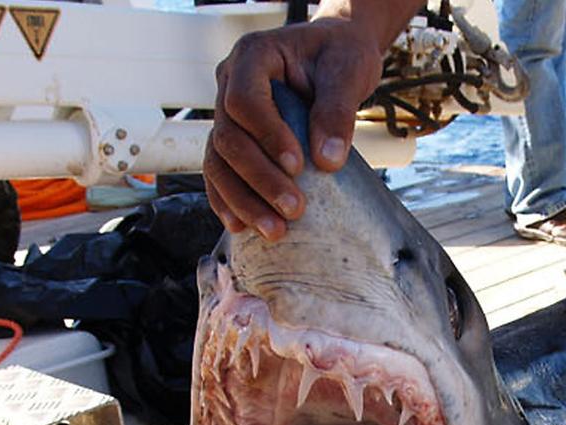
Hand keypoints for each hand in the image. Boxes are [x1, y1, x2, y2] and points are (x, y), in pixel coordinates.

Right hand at [205, 19, 382, 239]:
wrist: (336, 56)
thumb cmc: (340, 55)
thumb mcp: (348, 71)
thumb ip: (337, 109)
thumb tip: (327, 160)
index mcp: (252, 56)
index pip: (243, 100)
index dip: (266, 136)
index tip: (298, 165)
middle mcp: (230, 84)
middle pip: (228, 138)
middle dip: (259, 179)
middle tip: (294, 209)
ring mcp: (228, 114)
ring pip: (218, 162)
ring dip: (242, 200)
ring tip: (274, 229)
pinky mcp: (237, 139)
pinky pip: (221, 173)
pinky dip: (230, 201)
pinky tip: (245, 226)